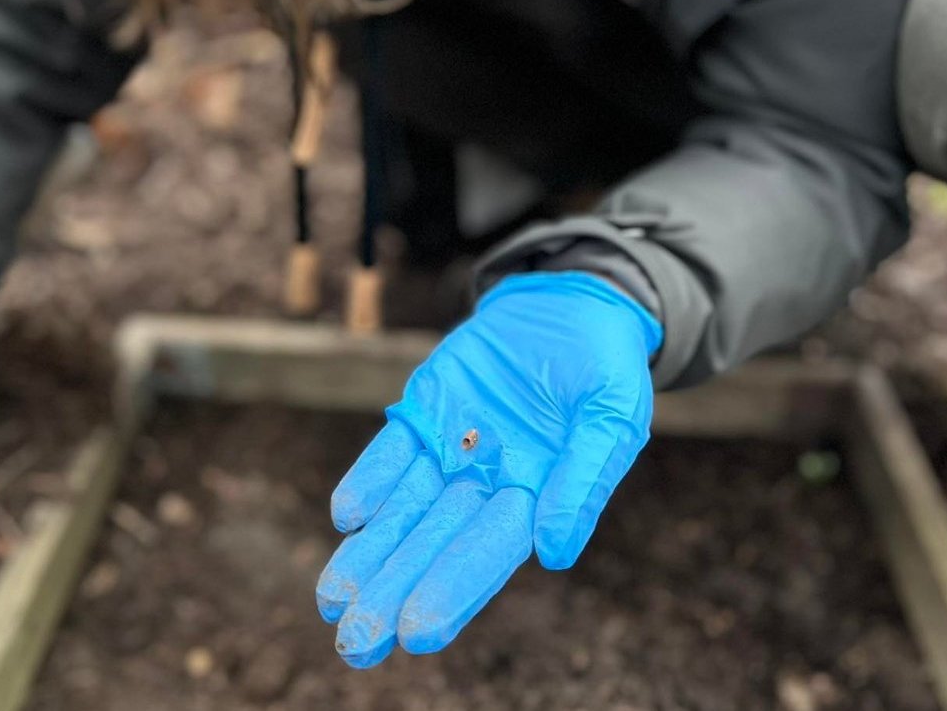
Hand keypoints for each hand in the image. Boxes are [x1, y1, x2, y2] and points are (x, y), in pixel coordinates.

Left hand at [316, 271, 660, 667]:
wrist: (571, 303)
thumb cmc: (604, 367)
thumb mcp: (613, 415)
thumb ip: (585, 481)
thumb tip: (555, 554)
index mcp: (536, 496)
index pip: (487, 551)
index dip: (452, 589)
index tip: (417, 632)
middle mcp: (486, 483)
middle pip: (433, 544)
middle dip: (394, 591)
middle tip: (356, 642)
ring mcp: (450, 449)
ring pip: (402, 511)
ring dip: (369, 555)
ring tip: (333, 600)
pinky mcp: (425, 411)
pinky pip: (391, 453)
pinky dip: (368, 482)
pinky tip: (347, 517)